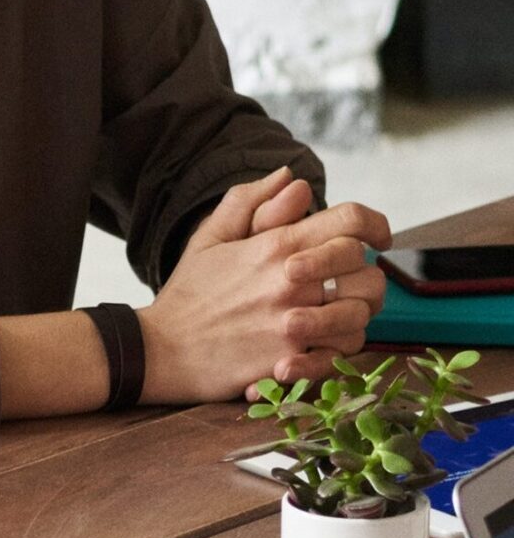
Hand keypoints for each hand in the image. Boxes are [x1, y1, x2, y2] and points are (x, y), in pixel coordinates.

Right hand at [141, 169, 390, 399]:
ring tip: (333, 316)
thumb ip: (250, 202)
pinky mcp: (291, 359)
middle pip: (367, 270)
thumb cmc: (188, 293)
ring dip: (353, 314)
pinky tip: (318, 344)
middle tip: (348, 283)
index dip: (375, 225)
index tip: (377, 238)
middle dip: (363, 275)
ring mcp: (294, 323)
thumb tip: (291, 178)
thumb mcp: (209, 238)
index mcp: (276, 246)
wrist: (159, 350)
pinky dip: (336, 350)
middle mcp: (291, 282)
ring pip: (362, 315)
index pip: (351, 222)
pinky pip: (341, 354)